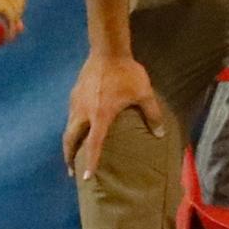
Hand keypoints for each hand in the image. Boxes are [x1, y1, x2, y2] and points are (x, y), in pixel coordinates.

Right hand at [64, 54, 165, 178]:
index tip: (85, 178)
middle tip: (72, 171)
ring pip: (68, 128)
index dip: (89, 162)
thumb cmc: (127, 73)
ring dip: (70, 143)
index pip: (93, 144)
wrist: (107, 50)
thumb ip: (152, 115)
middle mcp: (83, 112)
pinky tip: (80, 128)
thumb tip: (159, 134)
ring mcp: (76, 103)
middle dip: (69, 157)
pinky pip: (71, 116)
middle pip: (70, 140)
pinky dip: (73, 128)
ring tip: (74, 153)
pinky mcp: (74, 95)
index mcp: (100, 115)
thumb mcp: (144, 94)